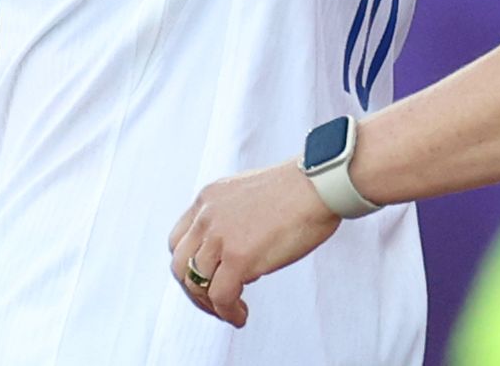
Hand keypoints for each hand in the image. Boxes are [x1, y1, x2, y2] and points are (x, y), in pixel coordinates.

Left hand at [167, 162, 340, 327]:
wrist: (321, 184)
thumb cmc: (301, 189)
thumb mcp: (250, 195)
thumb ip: (233, 217)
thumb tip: (237, 250)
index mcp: (209, 199)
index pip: (178, 240)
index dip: (188, 265)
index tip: (207, 278)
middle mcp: (207, 216)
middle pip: (180, 265)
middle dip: (194, 290)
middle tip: (214, 303)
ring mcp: (221, 237)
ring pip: (197, 285)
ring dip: (212, 306)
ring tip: (233, 311)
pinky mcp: (239, 257)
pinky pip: (220, 297)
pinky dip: (228, 312)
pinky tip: (241, 316)